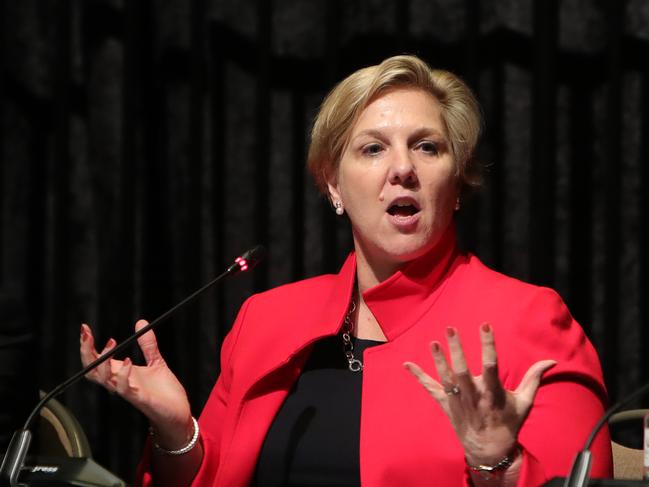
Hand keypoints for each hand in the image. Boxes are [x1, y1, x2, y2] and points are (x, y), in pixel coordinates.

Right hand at [80, 320, 192, 448]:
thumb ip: (148, 344)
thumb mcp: (156, 362)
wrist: (177, 411)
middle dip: (86, 353)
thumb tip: (140, 322)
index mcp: (121, 373)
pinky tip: (128, 362)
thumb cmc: (163, 391)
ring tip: (111, 343)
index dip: (87, 346)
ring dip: (104, 362)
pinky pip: (125, 390)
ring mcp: (129, 392)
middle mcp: (120, 383)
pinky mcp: (140, 399)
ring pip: (105, 380)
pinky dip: (124, 375)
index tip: (85, 329)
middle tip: (88, 335)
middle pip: (92, 370)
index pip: (96, 361)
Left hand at [403, 323, 555, 465]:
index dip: (488, 345)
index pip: (491, 365)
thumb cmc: (509, 423)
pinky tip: (406, 364)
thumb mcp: (524, 402)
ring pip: (445, 379)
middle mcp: (474, 397)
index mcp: (493, 393)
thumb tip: (551, 360)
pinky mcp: (446, 406)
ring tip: (432, 342)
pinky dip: (418, 377)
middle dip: (456, 350)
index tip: (485, 325)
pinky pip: (430, 390)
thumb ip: (534, 378)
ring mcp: (458, 402)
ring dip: (438, 360)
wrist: (489, 450)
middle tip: (450, 328)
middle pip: (462, 371)